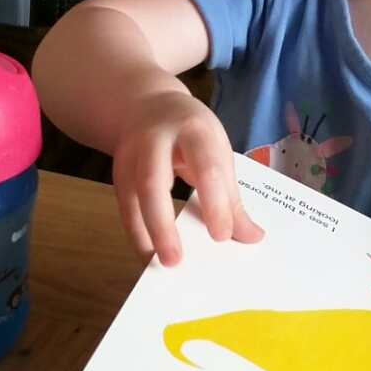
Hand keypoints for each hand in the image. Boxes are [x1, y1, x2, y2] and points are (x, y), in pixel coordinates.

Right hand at [110, 90, 263, 266]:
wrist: (147, 106)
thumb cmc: (192, 133)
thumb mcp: (217, 151)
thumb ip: (231, 195)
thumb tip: (252, 237)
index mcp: (194, 131)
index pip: (205, 168)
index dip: (215, 203)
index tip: (222, 236)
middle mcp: (156, 141)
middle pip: (153, 181)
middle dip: (163, 223)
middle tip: (176, 260)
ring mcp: (131, 156)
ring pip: (132, 197)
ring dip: (145, 233)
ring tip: (160, 263)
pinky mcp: (118, 173)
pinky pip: (124, 208)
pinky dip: (136, 233)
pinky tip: (149, 254)